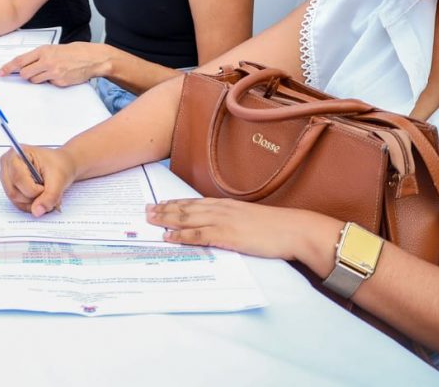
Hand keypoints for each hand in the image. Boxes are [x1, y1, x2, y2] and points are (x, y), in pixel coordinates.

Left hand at [0, 43, 109, 86]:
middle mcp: (47, 61)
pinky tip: (61, 74)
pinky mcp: (60, 82)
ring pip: (35, 81)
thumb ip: (39, 56)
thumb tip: (24, 65)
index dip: (9, 67)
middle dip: (25, 75)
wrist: (92, 58)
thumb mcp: (54, 49)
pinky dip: (51, 81)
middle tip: (32, 72)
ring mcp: (54, 73)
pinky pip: (49, 84)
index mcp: (44, 51)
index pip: (20, 60)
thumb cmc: (74, 52)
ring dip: (38, 78)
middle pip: (25, 74)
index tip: (2, 72)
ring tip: (50, 71)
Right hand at [0, 145, 77, 217]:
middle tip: (47, 191)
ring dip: (33, 202)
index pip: (18, 178)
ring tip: (44, 192)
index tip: (46, 188)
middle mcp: (7, 164)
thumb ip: (49, 196)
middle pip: (14, 191)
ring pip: (15, 199)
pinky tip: (39, 196)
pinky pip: (17, 203)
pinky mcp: (10, 187)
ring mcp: (6, 177)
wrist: (61, 165)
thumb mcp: (59, 179)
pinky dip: (30, 204)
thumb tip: (37, 212)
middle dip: (33, 198)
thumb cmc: (59, 165)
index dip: (33, 190)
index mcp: (16, 154)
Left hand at [147, 198, 340, 271]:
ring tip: (150, 221)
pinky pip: (198, 235)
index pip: (194, 202)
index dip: (174, 202)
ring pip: (187, 218)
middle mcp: (221, 209)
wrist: (293, 229)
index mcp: (226, 204)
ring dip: (166, 219)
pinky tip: (168, 237)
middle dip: (163, 209)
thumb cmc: (276, 227)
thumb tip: (221, 226)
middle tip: (145, 210)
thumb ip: (233, 219)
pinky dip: (180, 235)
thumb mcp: (250, 218)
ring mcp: (223, 221)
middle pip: (185, 208)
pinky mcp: (227, 235)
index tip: (159, 202)